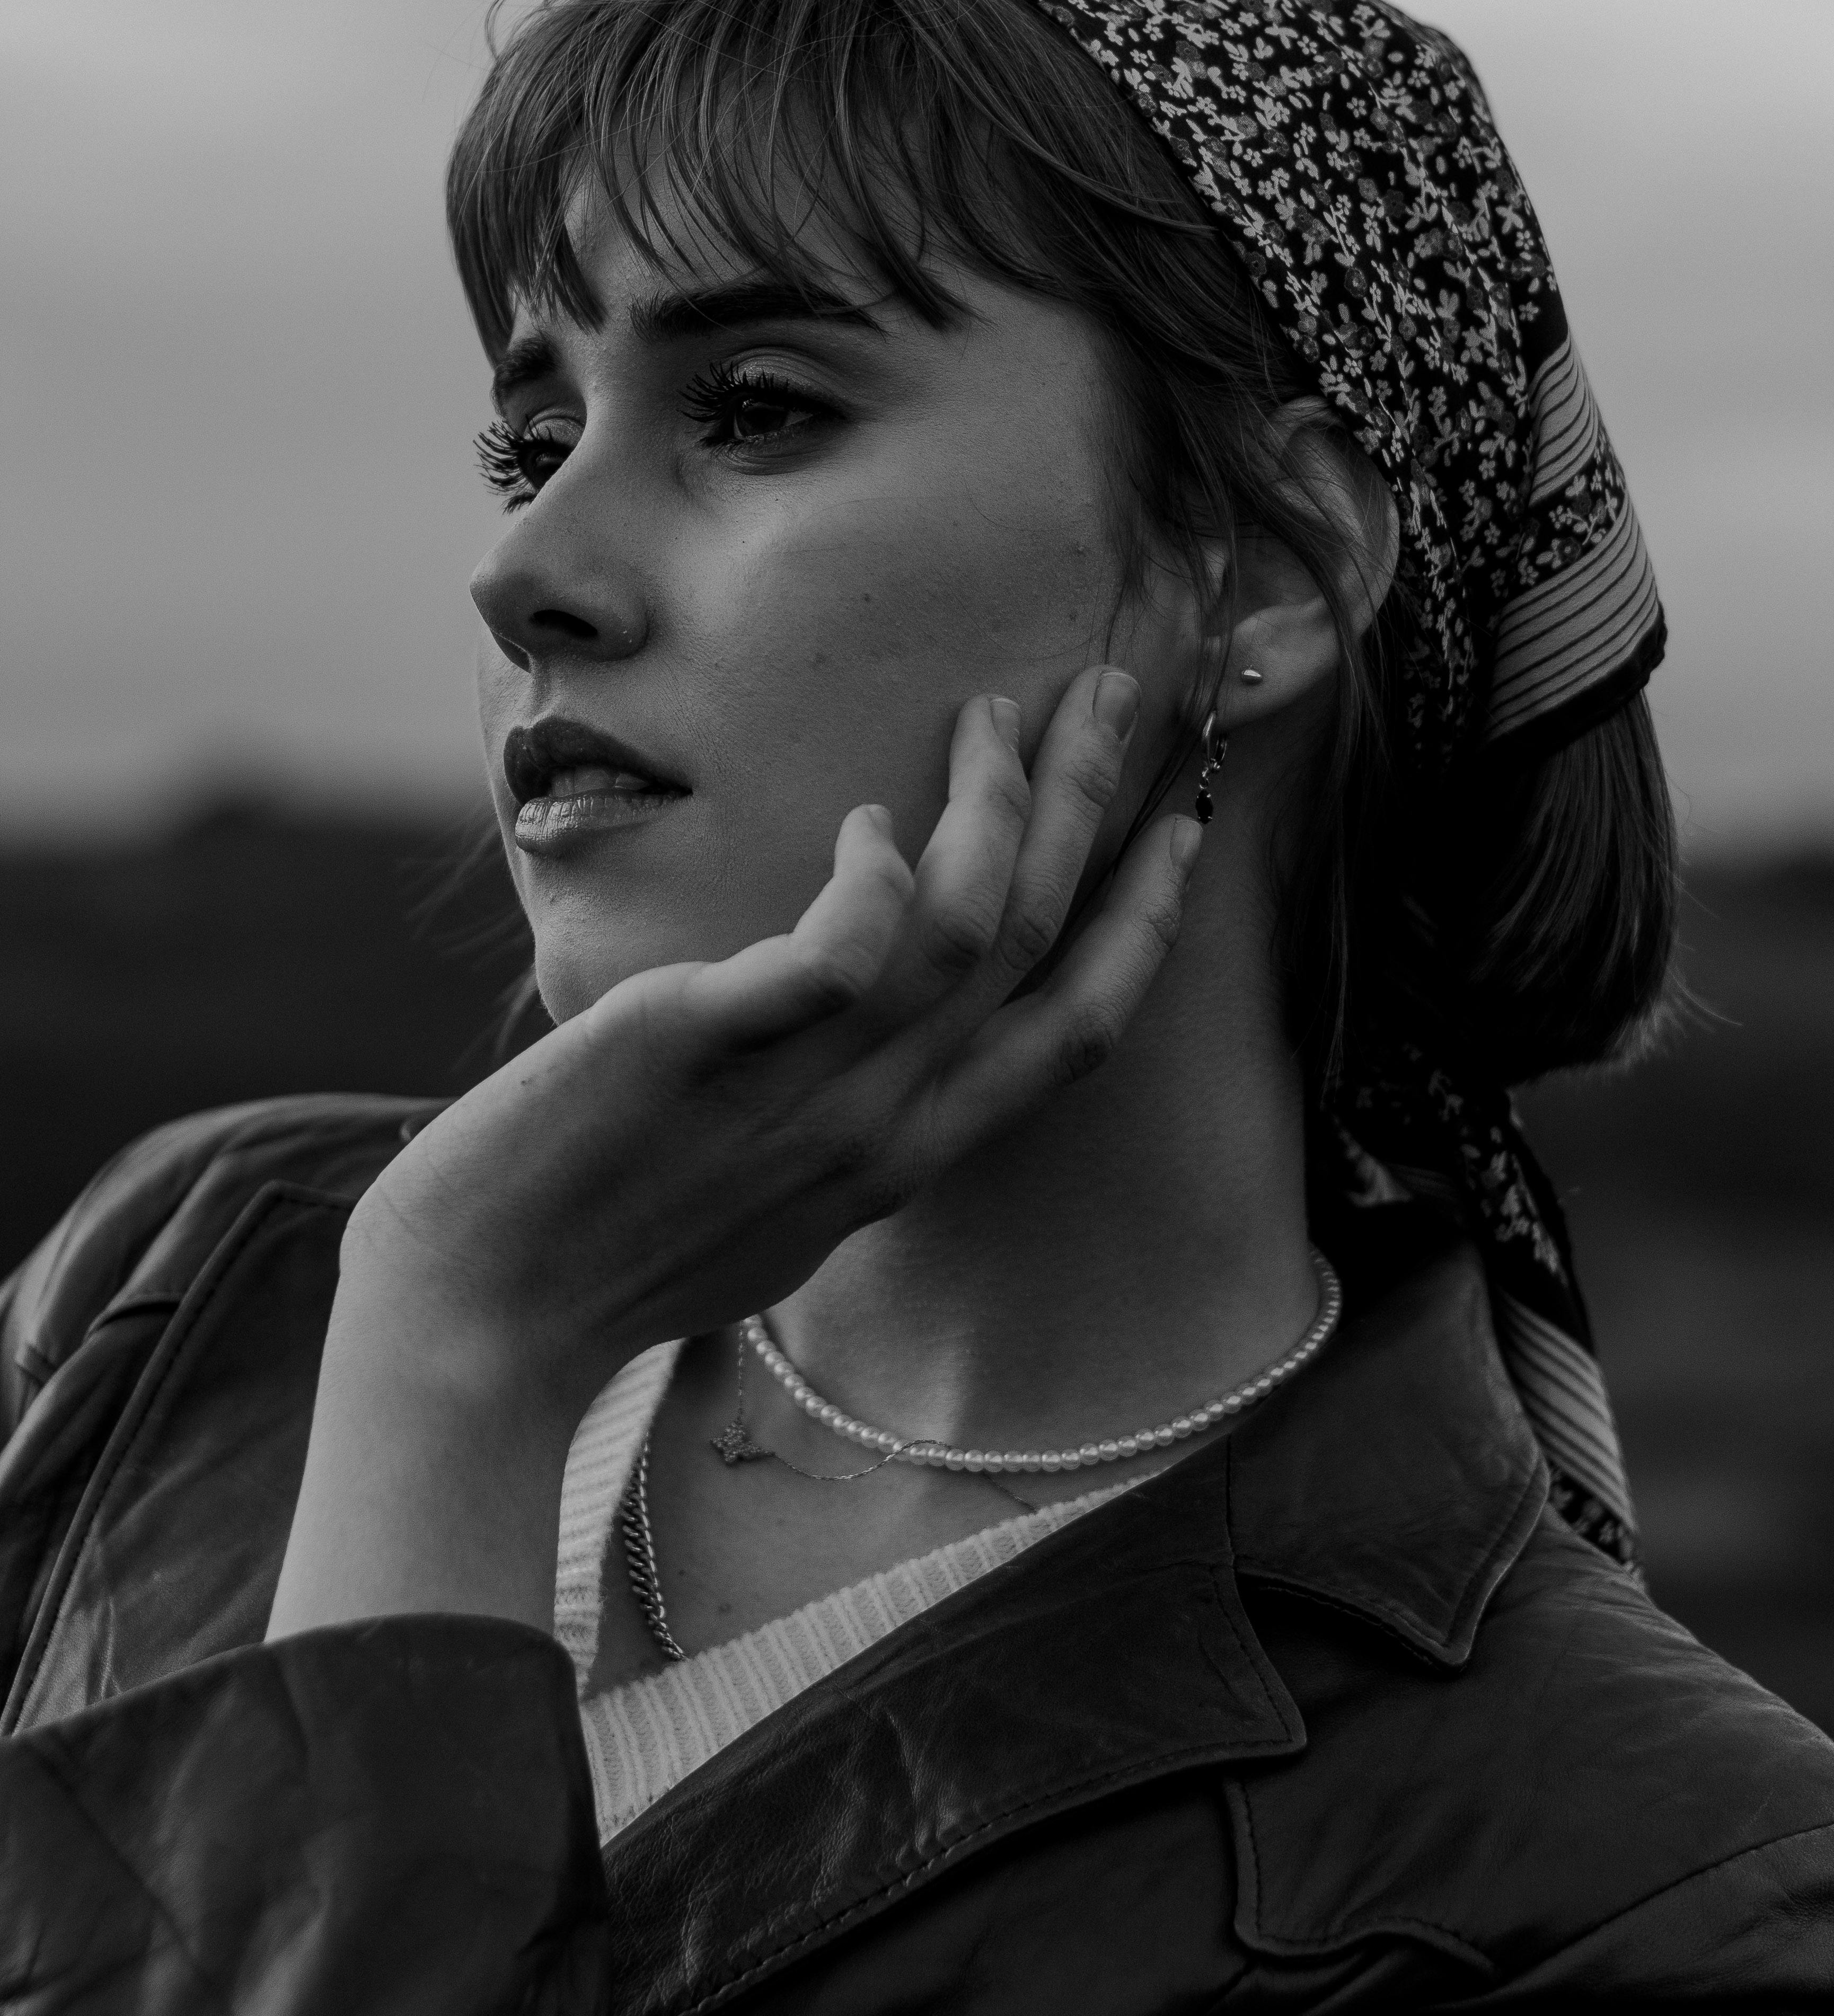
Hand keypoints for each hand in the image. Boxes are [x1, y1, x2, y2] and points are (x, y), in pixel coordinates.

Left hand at [269, 667, 1198, 1637]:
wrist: (477, 1321)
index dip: (1141, 925)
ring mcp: (808, 1092)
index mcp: (904, 1160)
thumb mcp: (767, 1195)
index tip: (1174, 831)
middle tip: (1115, 694)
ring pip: (964, 926)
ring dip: (999, 804)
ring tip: (997, 710)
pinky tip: (869, 819)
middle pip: (1037, 943)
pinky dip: (877, 870)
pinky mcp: (713, 1046)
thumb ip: (835, 1119)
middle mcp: (884, 1129)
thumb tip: (851, 1023)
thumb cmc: (603, 1250)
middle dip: (1091, 808)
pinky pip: (846, 948)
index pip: (1075, 1033)